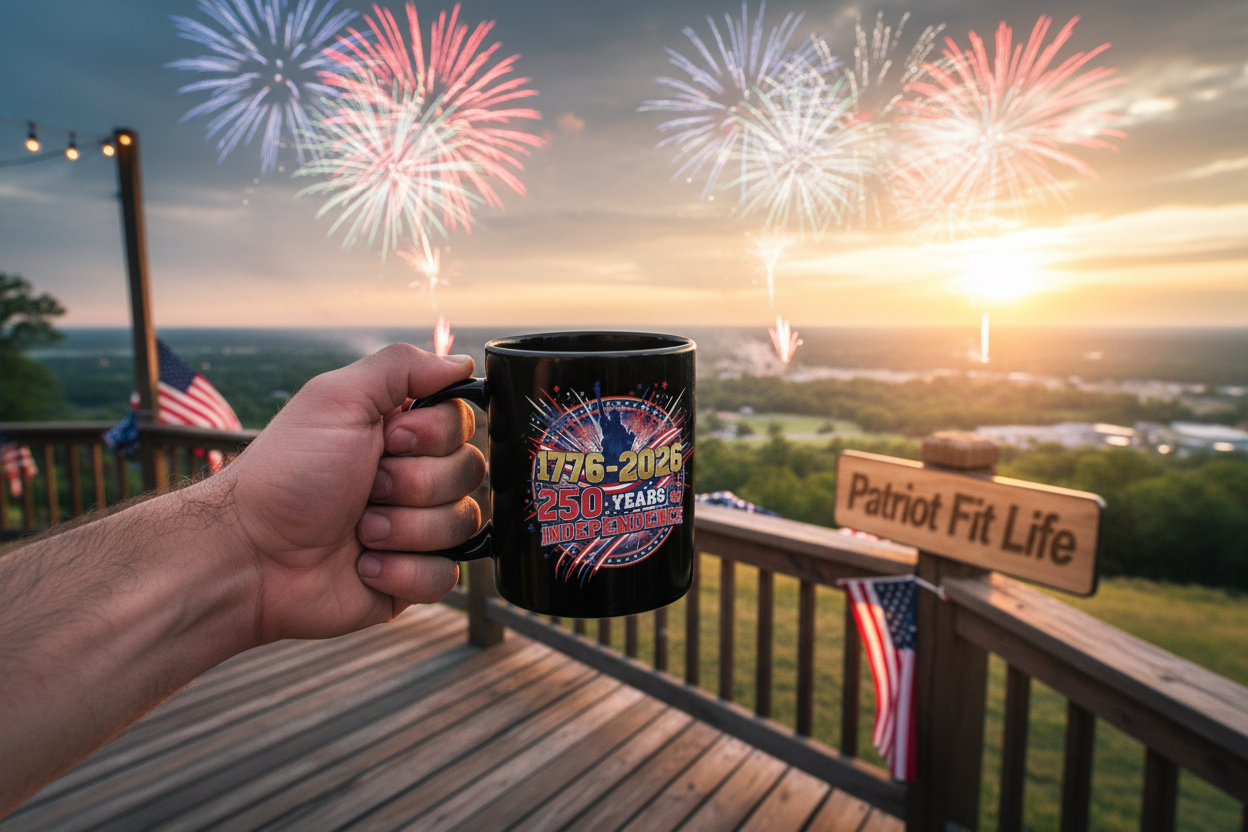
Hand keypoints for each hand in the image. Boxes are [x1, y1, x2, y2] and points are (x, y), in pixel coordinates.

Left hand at [215, 343, 484, 643]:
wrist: (251, 555)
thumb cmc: (286, 474)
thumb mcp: (336, 399)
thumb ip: (402, 366)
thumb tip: (462, 361)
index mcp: (401, 431)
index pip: (463, 423)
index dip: (432, 435)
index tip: (388, 439)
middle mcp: (414, 476)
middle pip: (469, 472)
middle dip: (412, 483)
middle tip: (364, 488)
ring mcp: (416, 528)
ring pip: (462, 523)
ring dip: (403, 528)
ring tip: (358, 530)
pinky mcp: (412, 577)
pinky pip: (446, 575)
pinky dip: (402, 571)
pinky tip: (364, 566)